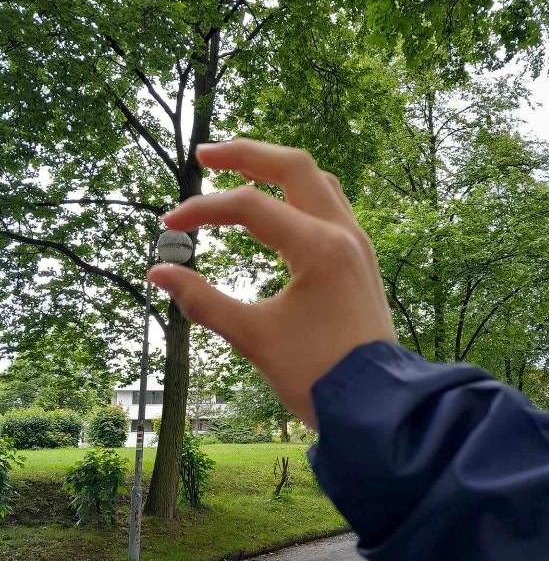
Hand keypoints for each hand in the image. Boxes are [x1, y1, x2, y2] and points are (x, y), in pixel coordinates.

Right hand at [149, 139, 396, 427]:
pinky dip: (299, 193)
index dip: (202, 210)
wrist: (377, 406)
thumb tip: (158, 273)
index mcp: (318, 248)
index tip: (167, 225)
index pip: (249, 207)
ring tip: (240, 170)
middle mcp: (343, 234)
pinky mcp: (360, 260)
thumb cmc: (317, 376)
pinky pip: (331, 206)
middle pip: (294, 166)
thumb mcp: (253, 337)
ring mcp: (357, 244)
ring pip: (318, 181)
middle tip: (204, 156)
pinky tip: (280, 206)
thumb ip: (202, 301)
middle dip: (246, 154)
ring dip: (277, 169)